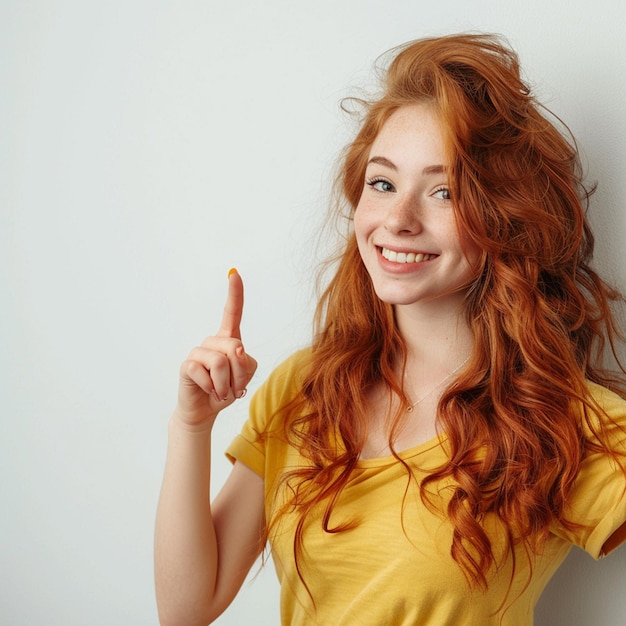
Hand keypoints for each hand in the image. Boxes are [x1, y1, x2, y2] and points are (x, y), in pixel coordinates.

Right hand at [175, 269, 256, 428]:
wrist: (205, 410)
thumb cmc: (227, 390)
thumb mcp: (245, 377)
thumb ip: (246, 362)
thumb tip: (237, 350)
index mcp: (229, 339)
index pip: (232, 313)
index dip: (234, 293)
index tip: (234, 273)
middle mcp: (213, 341)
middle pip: (236, 347)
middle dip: (241, 373)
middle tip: (235, 388)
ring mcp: (198, 352)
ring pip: (222, 362)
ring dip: (227, 385)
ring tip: (221, 392)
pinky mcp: (187, 366)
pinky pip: (206, 374)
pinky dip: (213, 388)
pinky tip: (208, 391)